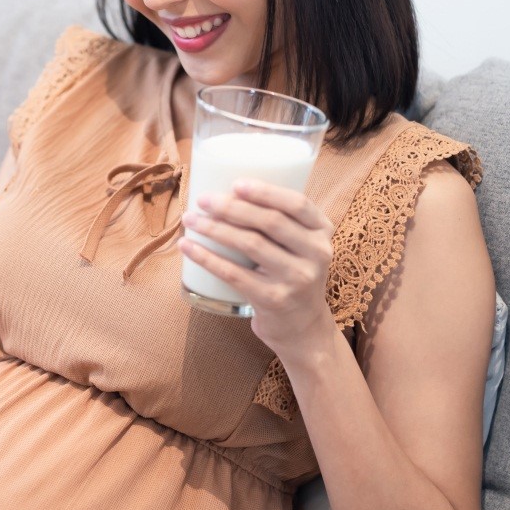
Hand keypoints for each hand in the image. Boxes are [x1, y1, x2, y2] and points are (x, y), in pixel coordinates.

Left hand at [178, 178, 338, 365]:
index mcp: (322, 231)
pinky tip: (187, 246)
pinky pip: (234, 274)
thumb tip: (227, 190)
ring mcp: (297, 279)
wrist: (302, 326)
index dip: (265, 191)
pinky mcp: (274, 299)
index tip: (235, 183)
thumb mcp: (301, 245)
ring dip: (214, 229)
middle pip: (270, 222)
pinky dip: (206, 258)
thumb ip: (281, 220)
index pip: (297, 204)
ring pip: (250, 244)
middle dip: (231, 207)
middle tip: (203, 200)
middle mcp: (316, 254)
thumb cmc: (291, 273)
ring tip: (190, 219)